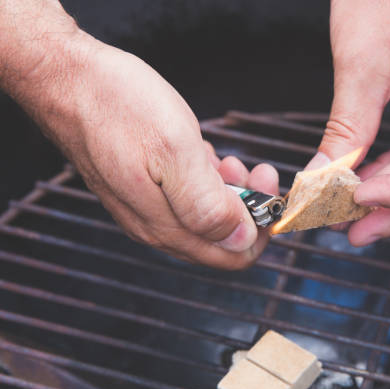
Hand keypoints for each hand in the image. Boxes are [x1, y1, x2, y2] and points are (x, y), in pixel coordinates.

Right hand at [4, 24, 277, 268]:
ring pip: (206, 215)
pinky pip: (187, 196)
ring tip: (227, 157)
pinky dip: (205, 178)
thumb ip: (208, 205)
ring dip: (227, 190)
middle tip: (254, 168)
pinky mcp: (142, 188)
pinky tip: (201, 153)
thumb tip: (241, 240)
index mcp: (167, 227)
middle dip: (247, 206)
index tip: (269, 194)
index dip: (260, 230)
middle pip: (221, 238)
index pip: (232, 256)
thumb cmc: (119, 108)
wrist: (68, 80)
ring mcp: (147, 207)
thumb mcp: (174, 153)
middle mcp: (157, 226)